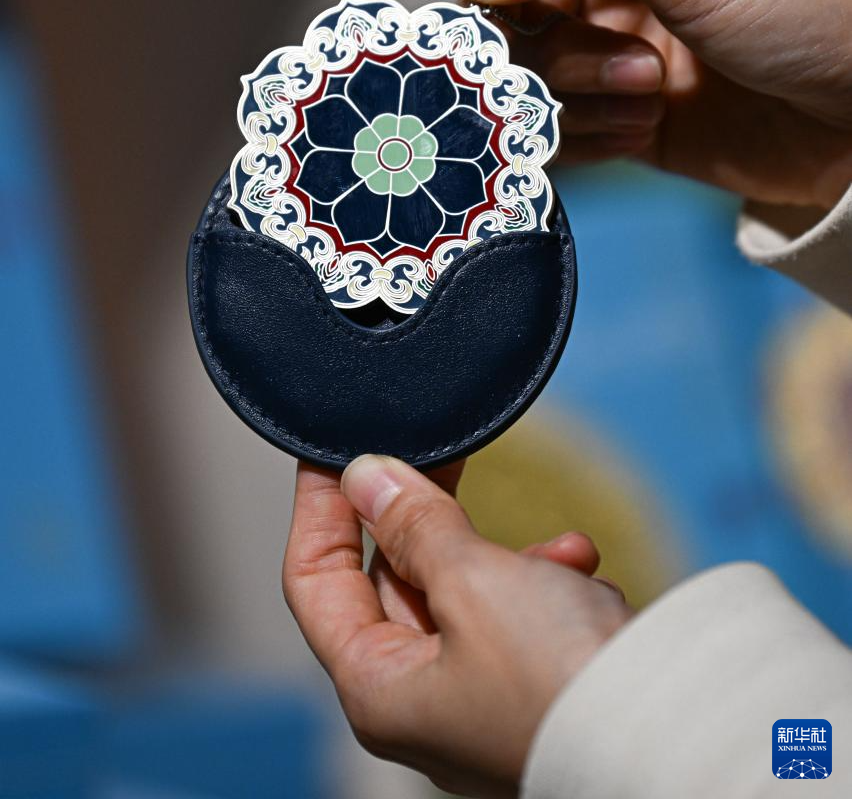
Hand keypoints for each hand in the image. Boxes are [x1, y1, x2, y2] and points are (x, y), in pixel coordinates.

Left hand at [283, 455, 630, 797]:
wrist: (674, 735)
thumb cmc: (558, 681)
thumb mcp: (472, 581)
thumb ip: (414, 525)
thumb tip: (365, 478)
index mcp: (378, 688)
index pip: (315, 580)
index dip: (320, 509)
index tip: (332, 452)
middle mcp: (420, 700)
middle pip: (392, 581)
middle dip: (422, 518)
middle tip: (440, 453)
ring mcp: (478, 697)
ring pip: (463, 592)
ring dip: (503, 555)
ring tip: (555, 549)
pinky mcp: (533, 688)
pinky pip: (521, 614)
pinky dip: (547, 585)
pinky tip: (582, 572)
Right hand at [448, 0, 851, 210]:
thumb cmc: (797, 6)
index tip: (526, 9)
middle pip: (497, 15)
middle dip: (557, 50)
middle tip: (638, 64)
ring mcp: (597, 43)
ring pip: (522, 79)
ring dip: (583, 96)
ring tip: (655, 92)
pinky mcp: (607, 109)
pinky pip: (552, 130)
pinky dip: (591, 137)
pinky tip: (649, 127)